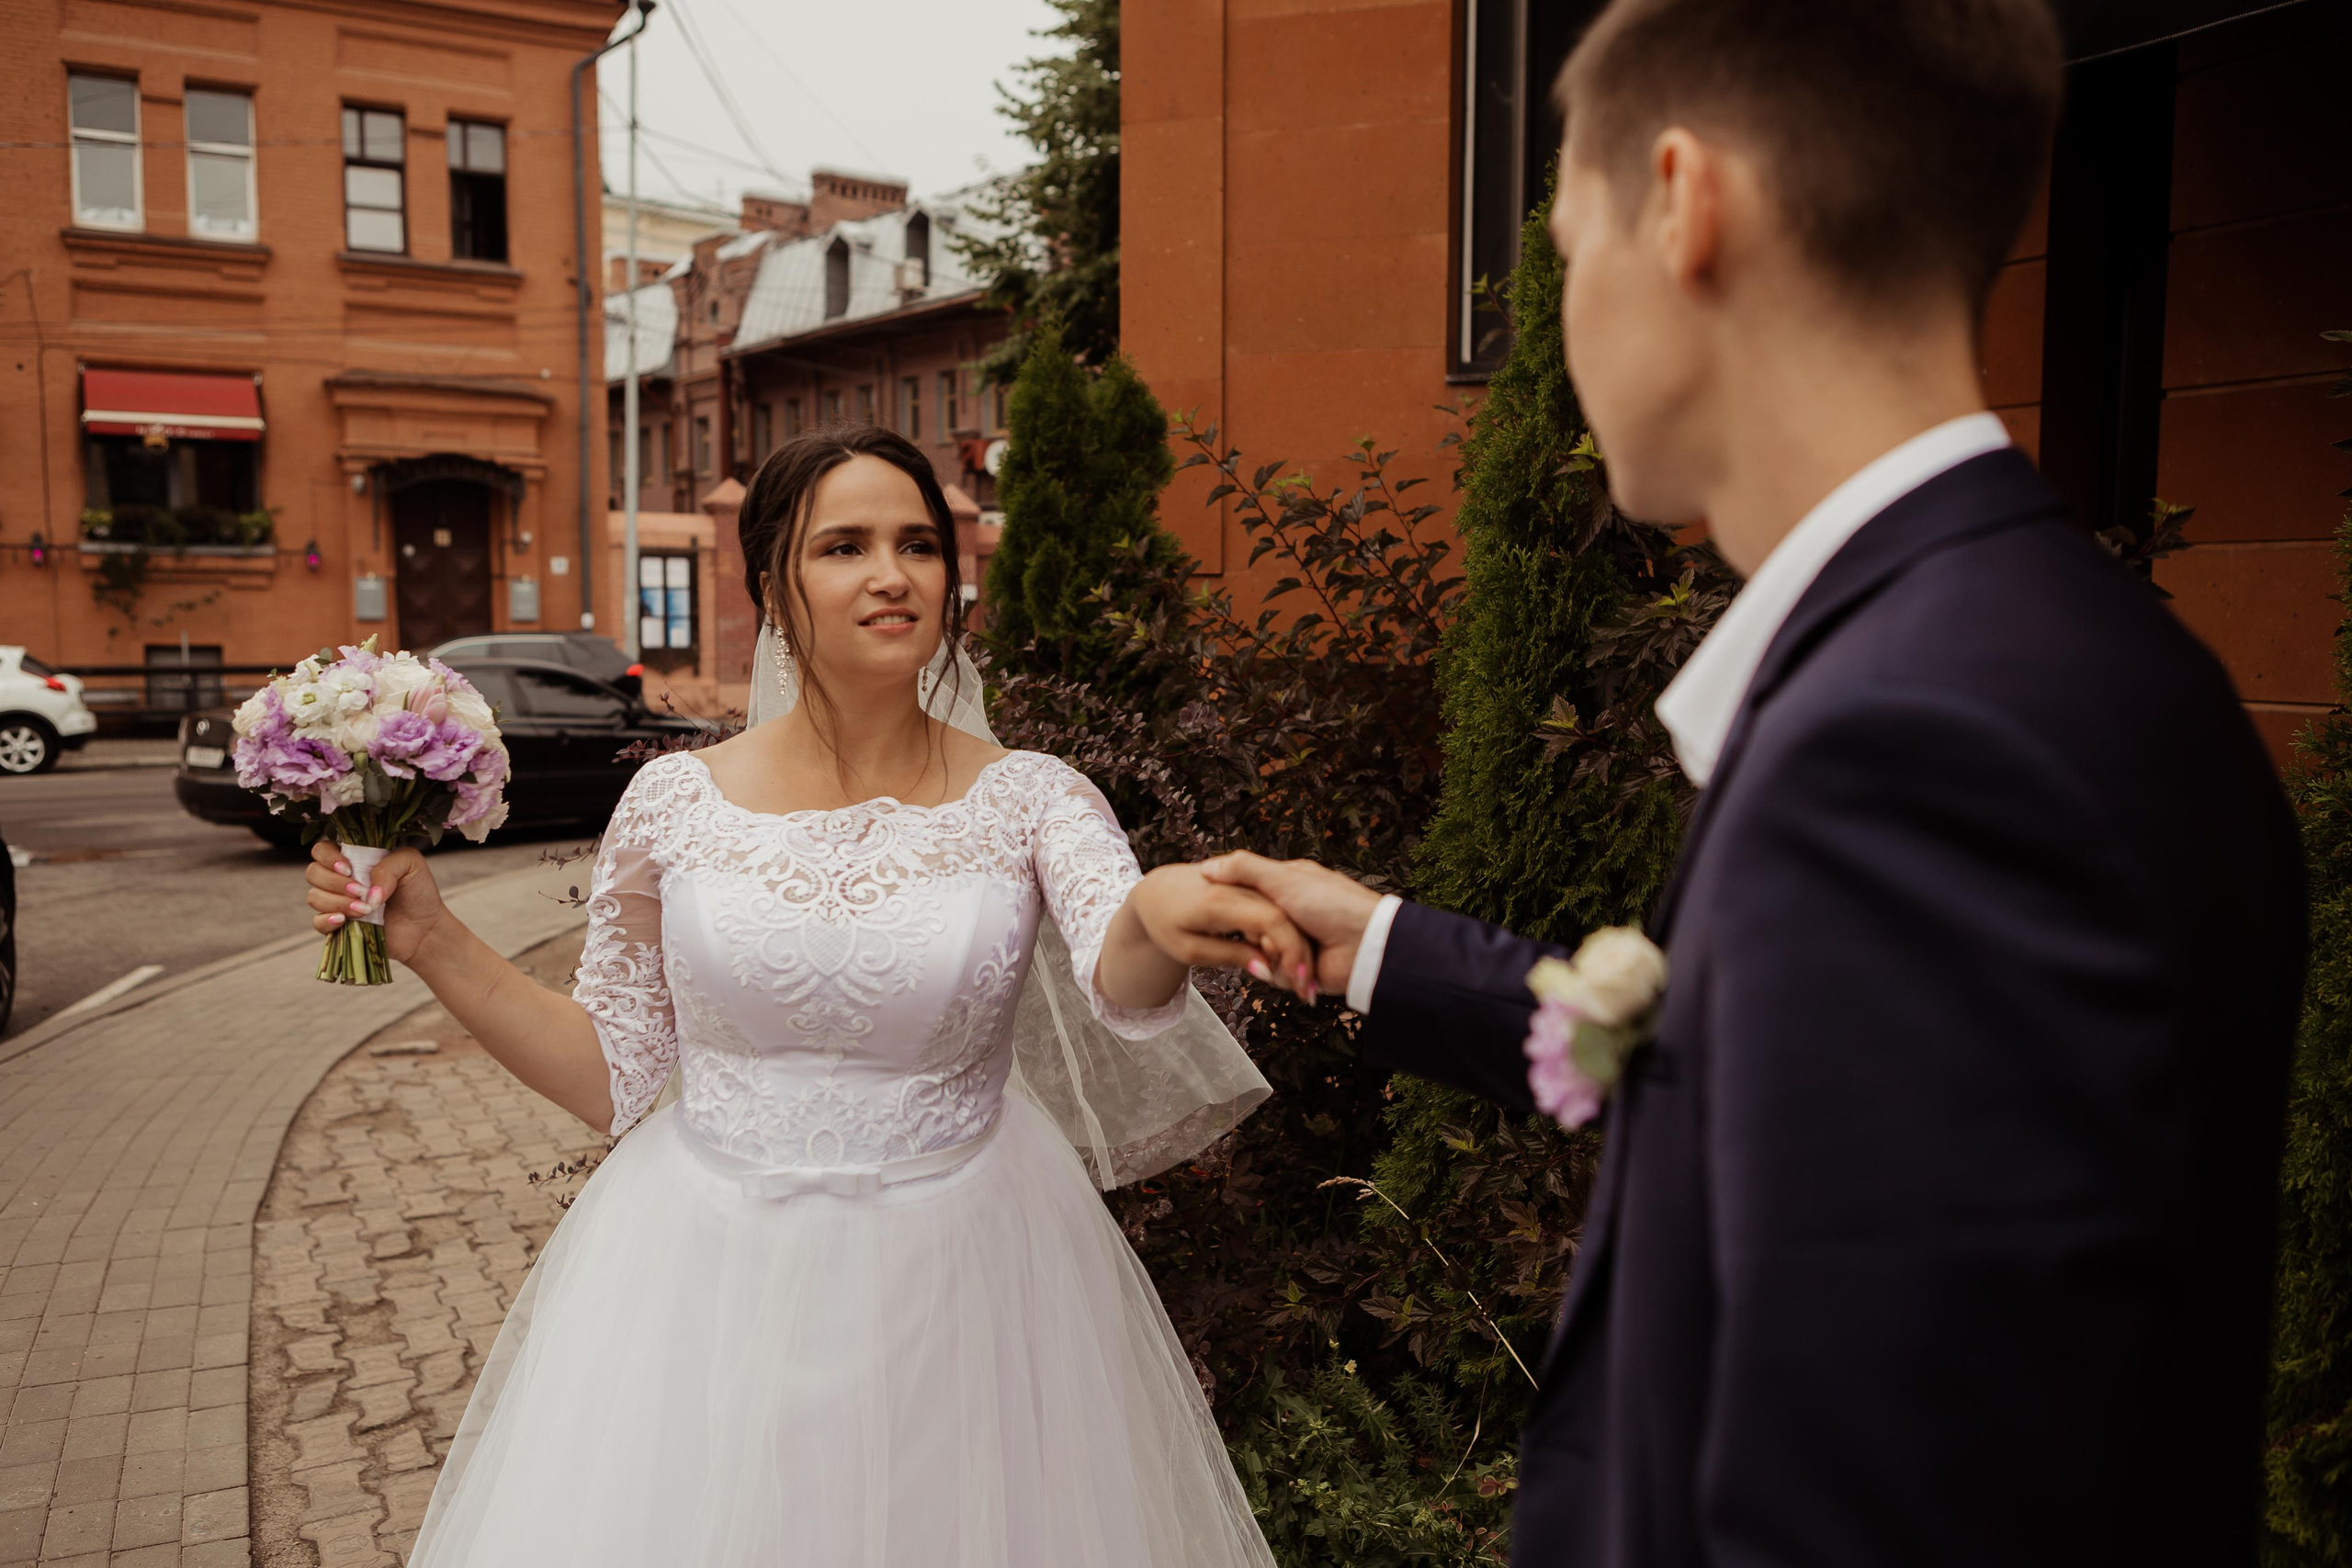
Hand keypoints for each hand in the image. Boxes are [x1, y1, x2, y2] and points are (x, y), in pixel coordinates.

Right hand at [305, 840, 449, 967]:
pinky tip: (343, 920)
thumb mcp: (412, 865)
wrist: (425, 928)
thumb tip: (367, 892)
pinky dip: (327, 920)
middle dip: (334, 883)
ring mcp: (337, 903)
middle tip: (360, 892)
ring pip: (314, 897)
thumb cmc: (418, 891)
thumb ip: (388, 867)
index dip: (328, 857)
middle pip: (313, 872)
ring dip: (337, 902)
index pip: (323, 850)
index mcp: (354, 858)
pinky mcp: (338, 926)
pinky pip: (317, 922)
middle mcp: (340, 879)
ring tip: (364, 910)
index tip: (348, 869)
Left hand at [1121, 863, 1319, 1000]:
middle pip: (1283, 914)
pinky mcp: (1247, 880)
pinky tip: (1272, 953)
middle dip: (1299, 951)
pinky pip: (1272, 904)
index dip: (1291, 949)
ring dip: (1292, 942)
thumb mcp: (1189, 950)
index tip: (1297, 979)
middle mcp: (1236, 883)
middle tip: (1302, 986)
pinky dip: (1279, 930)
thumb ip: (1229, 957)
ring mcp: (1243, 878)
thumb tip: (1268, 971)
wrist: (1154, 892)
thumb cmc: (1165, 925)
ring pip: (1282, 909)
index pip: (1271, 920)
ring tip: (1289, 974)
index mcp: (1218, 900)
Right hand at [1197, 851, 1382, 998]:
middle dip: (1256, 935)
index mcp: (1287, 886)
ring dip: (1273, 956)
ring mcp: (1295, 942)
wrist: (1365, 946)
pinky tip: (1303, 970)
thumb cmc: (1331, 905)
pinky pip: (1276, 975)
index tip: (1225, 906)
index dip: (1235, 903)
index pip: (1245, 895)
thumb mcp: (1283, 879)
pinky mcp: (1300, 970)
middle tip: (1267, 934)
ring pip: (1259, 954)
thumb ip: (1244, 870)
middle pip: (1249, 928)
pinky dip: (1287, 974)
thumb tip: (1207, 868)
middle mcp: (1289, 914)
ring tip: (1294, 953)